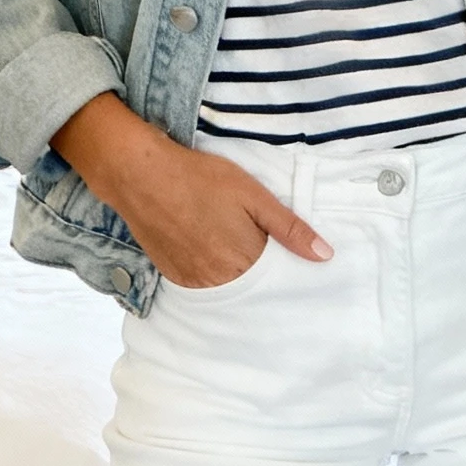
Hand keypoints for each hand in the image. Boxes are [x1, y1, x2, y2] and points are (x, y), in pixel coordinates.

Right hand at [52, 96, 332, 288]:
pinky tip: (211, 252)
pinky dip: (213, 275)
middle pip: (252, 289)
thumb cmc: (200, 178)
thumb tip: (325, 256)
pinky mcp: (174, 277)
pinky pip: (203, 286)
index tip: (290, 262)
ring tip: (233, 248)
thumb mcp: (254, 196)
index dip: (285, 271)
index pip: (276, 282)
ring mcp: (194, 281)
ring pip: (227, 289)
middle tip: (257, 248)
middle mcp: (219, 280)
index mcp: (245, 262)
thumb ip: (290, 229)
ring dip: (236, 277)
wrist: (141, 175)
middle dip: (261, 276)